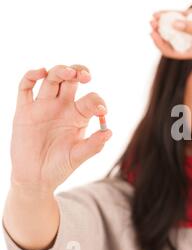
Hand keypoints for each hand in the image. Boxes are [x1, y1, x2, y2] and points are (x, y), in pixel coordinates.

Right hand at [10, 65, 111, 193]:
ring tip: (69, 72)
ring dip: (60, 71)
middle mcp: (62, 107)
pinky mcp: (24, 111)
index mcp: (79, 115)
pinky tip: (40, 72)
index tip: (102, 111)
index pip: (91, 99)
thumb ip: (94, 145)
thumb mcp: (78, 157)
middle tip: (86, 77)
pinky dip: (31, 76)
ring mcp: (43, 106)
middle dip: (79, 73)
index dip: (98, 101)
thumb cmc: (60, 166)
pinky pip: (25, 88)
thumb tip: (109, 132)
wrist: (35, 178)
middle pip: (71, 80)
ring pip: (51, 79)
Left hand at [149, 5, 191, 58]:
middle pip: (172, 39)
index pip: (174, 52)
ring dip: (164, 22)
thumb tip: (174, 23)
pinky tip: (161, 12)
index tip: (153, 35)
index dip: (161, 45)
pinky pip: (183, 15)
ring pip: (176, 25)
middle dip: (160, 32)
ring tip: (153, 17)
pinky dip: (172, 13)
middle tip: (152, 24)